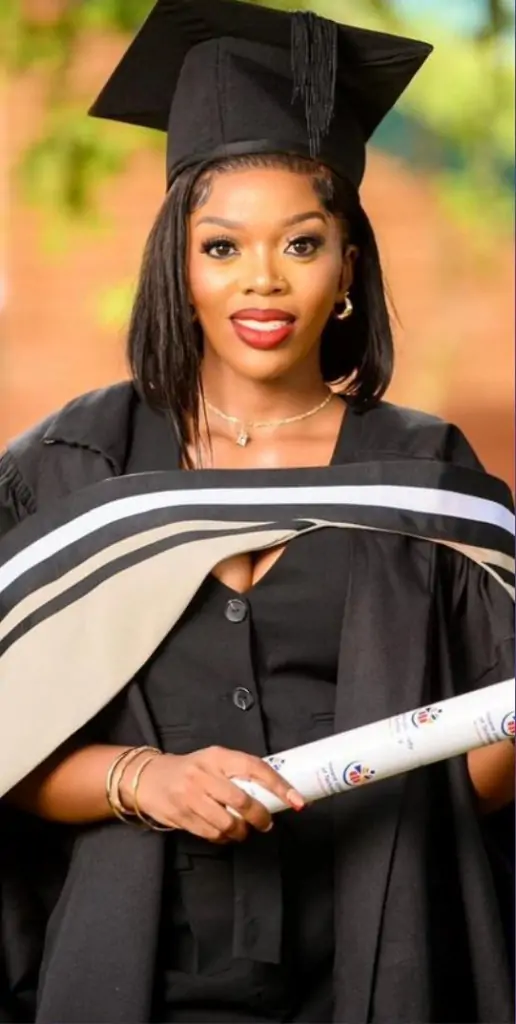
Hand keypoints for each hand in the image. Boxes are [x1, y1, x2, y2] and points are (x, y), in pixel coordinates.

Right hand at [120, 746, 303, 842]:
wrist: (149, 778)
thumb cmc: (191, 769)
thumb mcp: (214, 760)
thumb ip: (238, 772)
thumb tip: (277, 790)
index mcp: (218, 756)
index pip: (254, 768)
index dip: (279, 785)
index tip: (297, 800)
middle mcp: (204, 775)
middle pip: (242, 802)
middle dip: (260, 817)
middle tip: (266, 822)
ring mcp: (191, 797)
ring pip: (227, 823)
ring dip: (241, 831)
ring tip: (243, 829)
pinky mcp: (182, 817)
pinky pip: (212, 835)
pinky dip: (224, 838)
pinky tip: (225, 832)